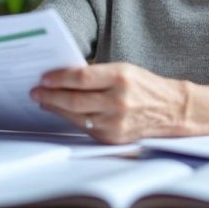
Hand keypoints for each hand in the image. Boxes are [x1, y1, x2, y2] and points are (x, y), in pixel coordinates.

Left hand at [29, 62, 187, 143]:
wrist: (172, 110)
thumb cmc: (144, 86)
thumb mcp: (124, 70)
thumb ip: (96, 73)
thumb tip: (63, 76)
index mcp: (121, 77)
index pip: (81, 77)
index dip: (59, 78)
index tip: (43, 77)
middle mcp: (118, 101)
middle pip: (74, 99)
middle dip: (50, 95)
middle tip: (35, 91)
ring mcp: (116, 122)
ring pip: (76, 115)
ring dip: (55, 108)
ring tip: (44, 100)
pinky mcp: (113, 137)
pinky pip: (84, 127)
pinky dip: (70, 118)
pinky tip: (61, 111)